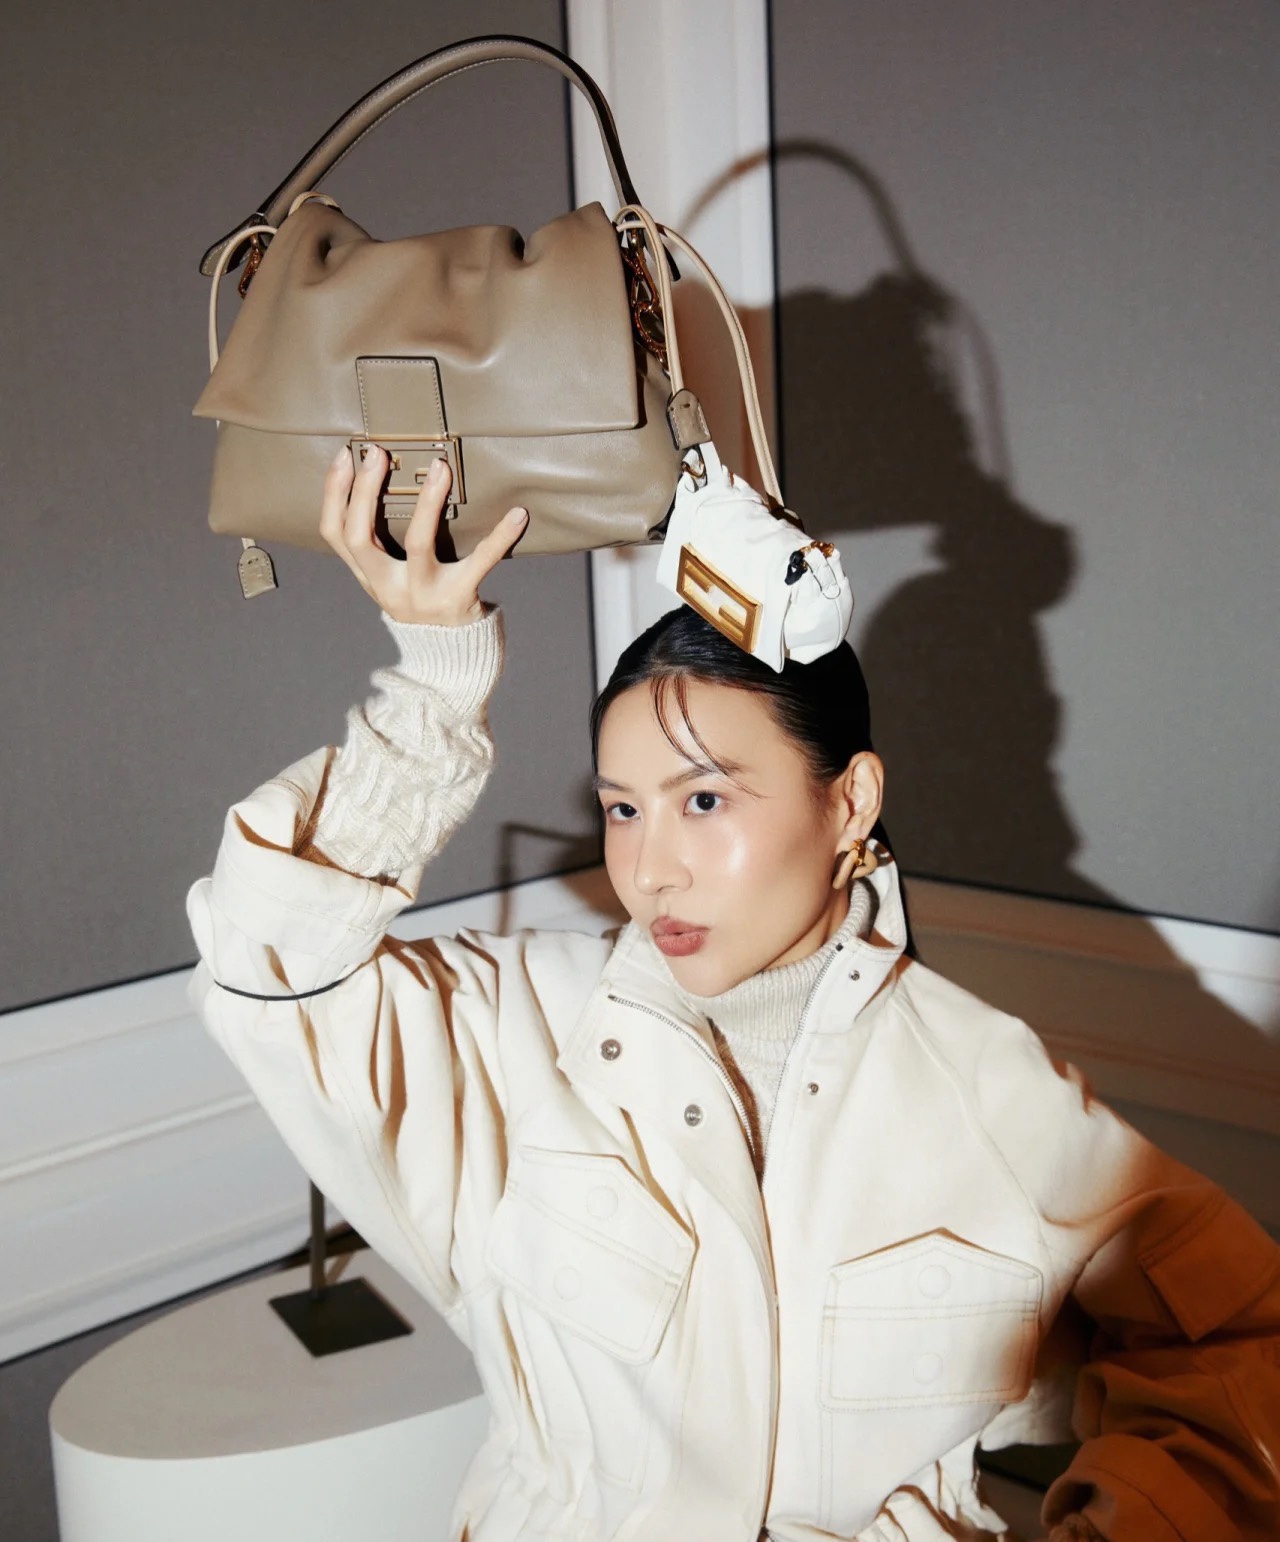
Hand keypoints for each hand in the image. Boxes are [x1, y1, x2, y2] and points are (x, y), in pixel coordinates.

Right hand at [320, 445, 527, 625]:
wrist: (449, 659)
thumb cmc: (421, 603)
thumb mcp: (390, 581)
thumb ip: (379, 547)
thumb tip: (374, 481)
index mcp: (369, 577)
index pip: (335, 534)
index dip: (333, 494)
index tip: (345, 455)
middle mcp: (389, 587)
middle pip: (361, 536)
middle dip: (364, 492)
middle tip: (379, 453)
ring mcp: (423, 594)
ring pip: (417, 543)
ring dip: (428, 502)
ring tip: (441, 468)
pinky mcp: (460, 598)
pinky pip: (481, 562)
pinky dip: (500, 537)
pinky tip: (518, 514)